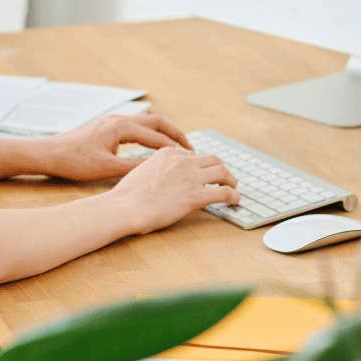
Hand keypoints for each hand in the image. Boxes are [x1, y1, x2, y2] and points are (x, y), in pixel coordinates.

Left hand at [43, 113, 193, 181]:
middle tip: (190, 148)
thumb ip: (133, 167)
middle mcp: (118, 119)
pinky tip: (152, 147)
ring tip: (176, 148)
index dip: (175, 148)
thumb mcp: (106, 169)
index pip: (156, 136)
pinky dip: (149, 134)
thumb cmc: (74, 161)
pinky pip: (136, 126)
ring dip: (162, 132)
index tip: (190, 158)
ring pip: (146, 122)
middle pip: (156, 121)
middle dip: (175, 133)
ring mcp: (112, 120)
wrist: (50, 153)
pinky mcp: (107, 126)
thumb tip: (157, 169)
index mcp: (120, 127)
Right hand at [113, 145, 238, 233]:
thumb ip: (159, 168)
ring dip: (231, 180)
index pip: (194, 155)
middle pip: (213, 159)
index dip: (202, 165)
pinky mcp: (196, 196)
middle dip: (221, 169)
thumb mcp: (143, 170)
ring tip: (233, 188)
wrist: (125, 207)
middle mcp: (182, 161)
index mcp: (168, 153)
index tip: (205, 173)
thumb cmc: (129, 195)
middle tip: (224, 178)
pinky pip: (223, 192)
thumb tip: (168, 177)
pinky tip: (235, 200)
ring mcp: (191, 177)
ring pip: (222, 172)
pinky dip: (233, 196)